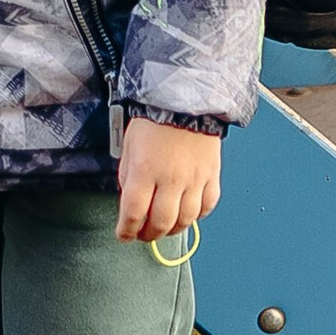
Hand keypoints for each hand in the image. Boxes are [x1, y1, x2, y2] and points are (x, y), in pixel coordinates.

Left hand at [117, 116, 222, 243]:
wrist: (185, 99)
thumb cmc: (153, 120)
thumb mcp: (128, 146)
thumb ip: (128, 175)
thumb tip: (130, 201)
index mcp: (144, 170)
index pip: (133, 213)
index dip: (126, 230)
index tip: (123, 235)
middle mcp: (170, 179)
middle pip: (160, 222)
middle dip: (148, 235)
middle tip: (142, 235)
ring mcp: (194, 179)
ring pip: (185, 220)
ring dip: (172, 229)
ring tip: (163, 228)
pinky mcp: (212, 176)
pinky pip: (207, 206)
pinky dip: (197, 216)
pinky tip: (187, 214)